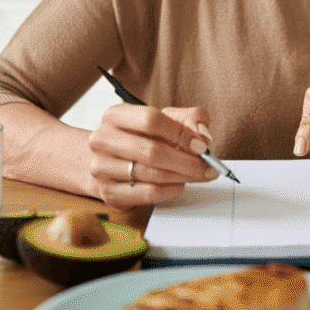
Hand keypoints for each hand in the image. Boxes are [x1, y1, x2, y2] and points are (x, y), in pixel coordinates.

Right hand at [86, 104, 219, 209]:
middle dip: (188, 161)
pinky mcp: (109, 193)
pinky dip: (170, 191)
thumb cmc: (141, 138)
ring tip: (199, 175)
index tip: (201, 145)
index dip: (180, 133)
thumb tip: (203, 136)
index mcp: (115, 115)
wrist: (109, 161)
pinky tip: (179, 184)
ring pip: (152, 175)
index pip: (151, 120)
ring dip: (183, 176)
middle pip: (152, 151)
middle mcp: (102, 140)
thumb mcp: (164, 119)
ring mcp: (102, 168)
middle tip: (208, 166)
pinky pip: (148, 194)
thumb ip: (188, 119)